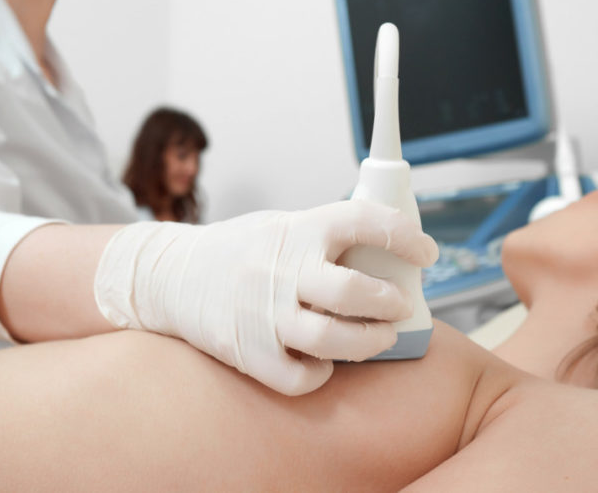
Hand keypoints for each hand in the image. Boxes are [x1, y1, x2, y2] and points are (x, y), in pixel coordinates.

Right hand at [94, 200, 438, 394]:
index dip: (403, 235)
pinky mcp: (248, 352)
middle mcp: (281, 269)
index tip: (427, 251)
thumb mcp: (284, 226)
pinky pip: (300, 377)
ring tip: (379, 337)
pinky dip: (321, 374)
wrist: (171, 276)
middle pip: (352, 291)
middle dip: (390, 303)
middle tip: (401, 305)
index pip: (362, 221)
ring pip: (331, 339)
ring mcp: (263, 313)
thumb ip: (328, 238)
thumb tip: (391, 254)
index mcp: (297, 229)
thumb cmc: (240, 250)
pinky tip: (326, 362)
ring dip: (368, 342)